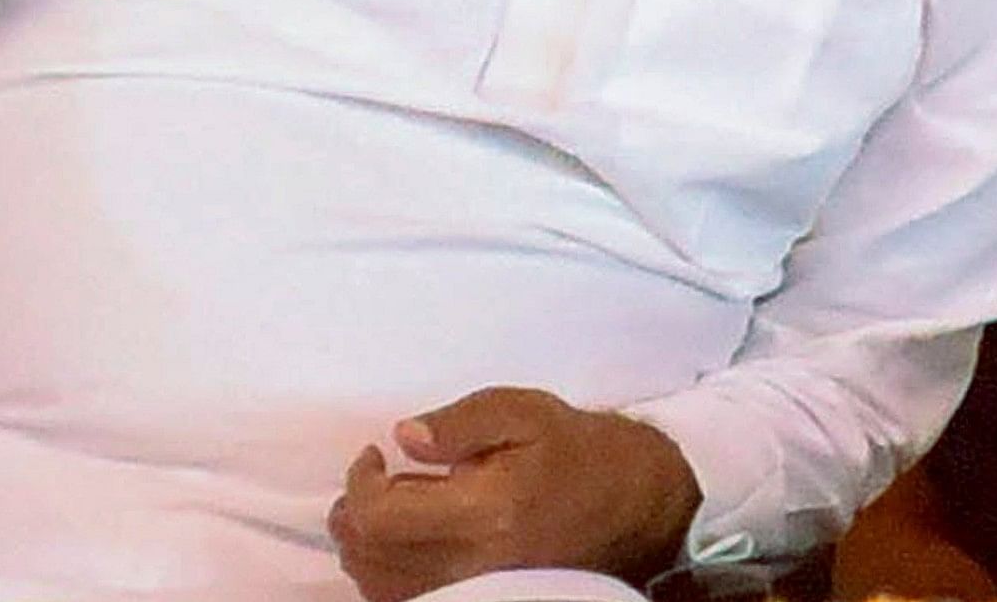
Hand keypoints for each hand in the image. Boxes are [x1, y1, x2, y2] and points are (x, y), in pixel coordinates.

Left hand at [326, 386, 703, 601]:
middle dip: (355, 513)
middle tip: (376, 478)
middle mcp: (473, 565)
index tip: (374, 455)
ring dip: (367, 544)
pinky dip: (388, 572)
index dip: (360, 484)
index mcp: (484, 513)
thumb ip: (461, 421)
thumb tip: (404, 438)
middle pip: (369, 557)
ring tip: (392, 506)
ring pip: (380, 585)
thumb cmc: (586, 454)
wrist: (641, 508)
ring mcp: (477, 592)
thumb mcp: (528, 413)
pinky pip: (407, 599)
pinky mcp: (485, 601)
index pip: (380, 517)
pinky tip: (408, 540)